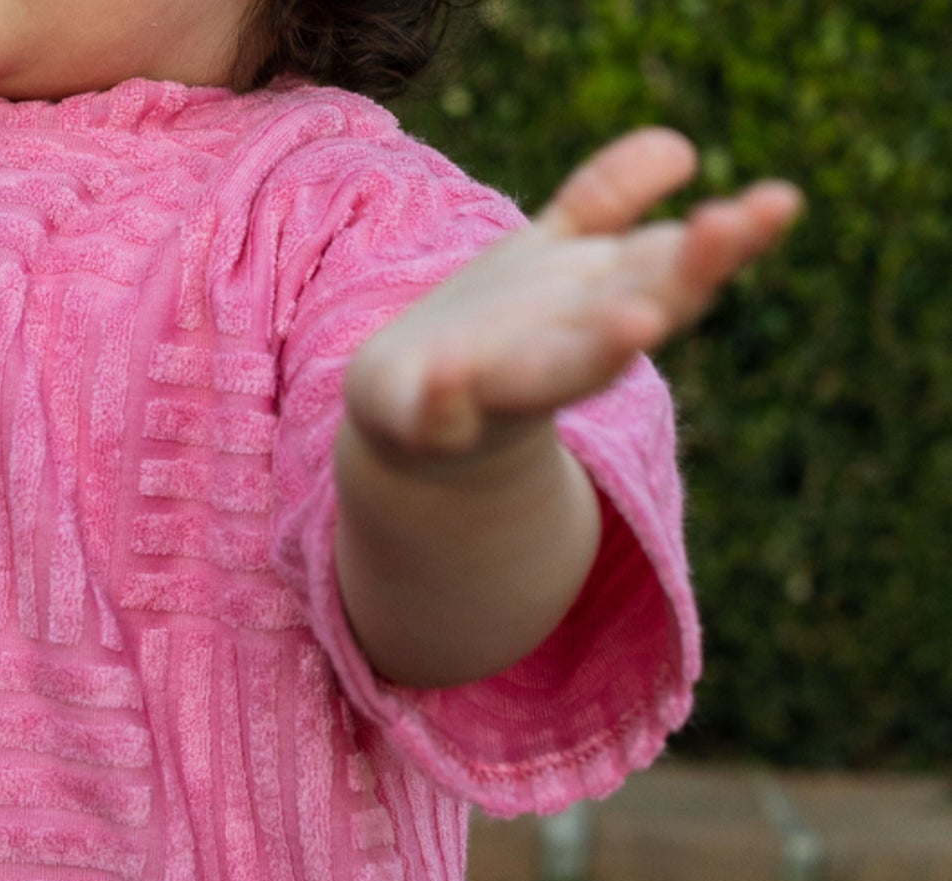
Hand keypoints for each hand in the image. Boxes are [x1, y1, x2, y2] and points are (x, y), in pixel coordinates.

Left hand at [345, 129, 803, 463]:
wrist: (410, 417)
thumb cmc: (500, 330)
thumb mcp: (553, 254)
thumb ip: (608, 202)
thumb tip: (680, 148)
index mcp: (601, 303)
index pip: (675, 266)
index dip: (727, 238)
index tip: (777, 201)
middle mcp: (564, 349)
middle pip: (634, 315)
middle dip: (681, 280)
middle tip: (724, 229)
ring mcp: (499, 391)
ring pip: (556, 374)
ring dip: (597, 350)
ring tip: (633, 321)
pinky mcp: (430, 423)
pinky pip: (438, 417)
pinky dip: (444, 402)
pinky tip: (445, 376)